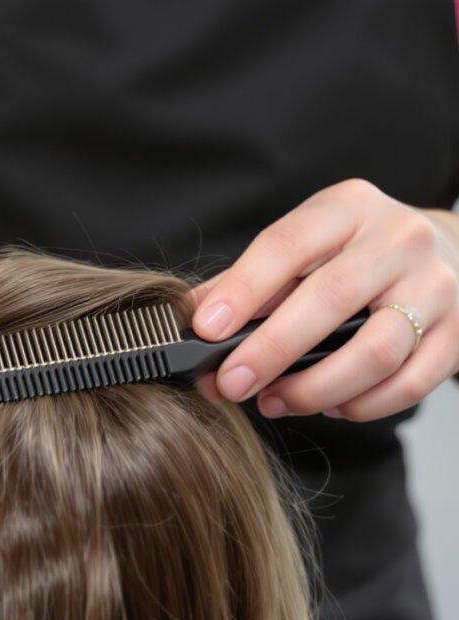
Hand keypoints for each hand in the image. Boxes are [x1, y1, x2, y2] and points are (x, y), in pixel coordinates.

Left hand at [190, 179, 458, 420]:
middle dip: (272, 350)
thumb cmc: (358, 254)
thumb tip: (190, 321)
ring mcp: (436, 285)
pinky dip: (362, 405)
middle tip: (232, 384)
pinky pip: (409, 383)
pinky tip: (330, 406)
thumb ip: (247, 282)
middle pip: (331, 298)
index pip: (288, 244)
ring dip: (315, 388)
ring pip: (375, 350)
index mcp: (347, 209)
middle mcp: (398, 239)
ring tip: (275, 402)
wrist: (451, 253)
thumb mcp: (305, 248)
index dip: (243, 289)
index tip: (207, 330)